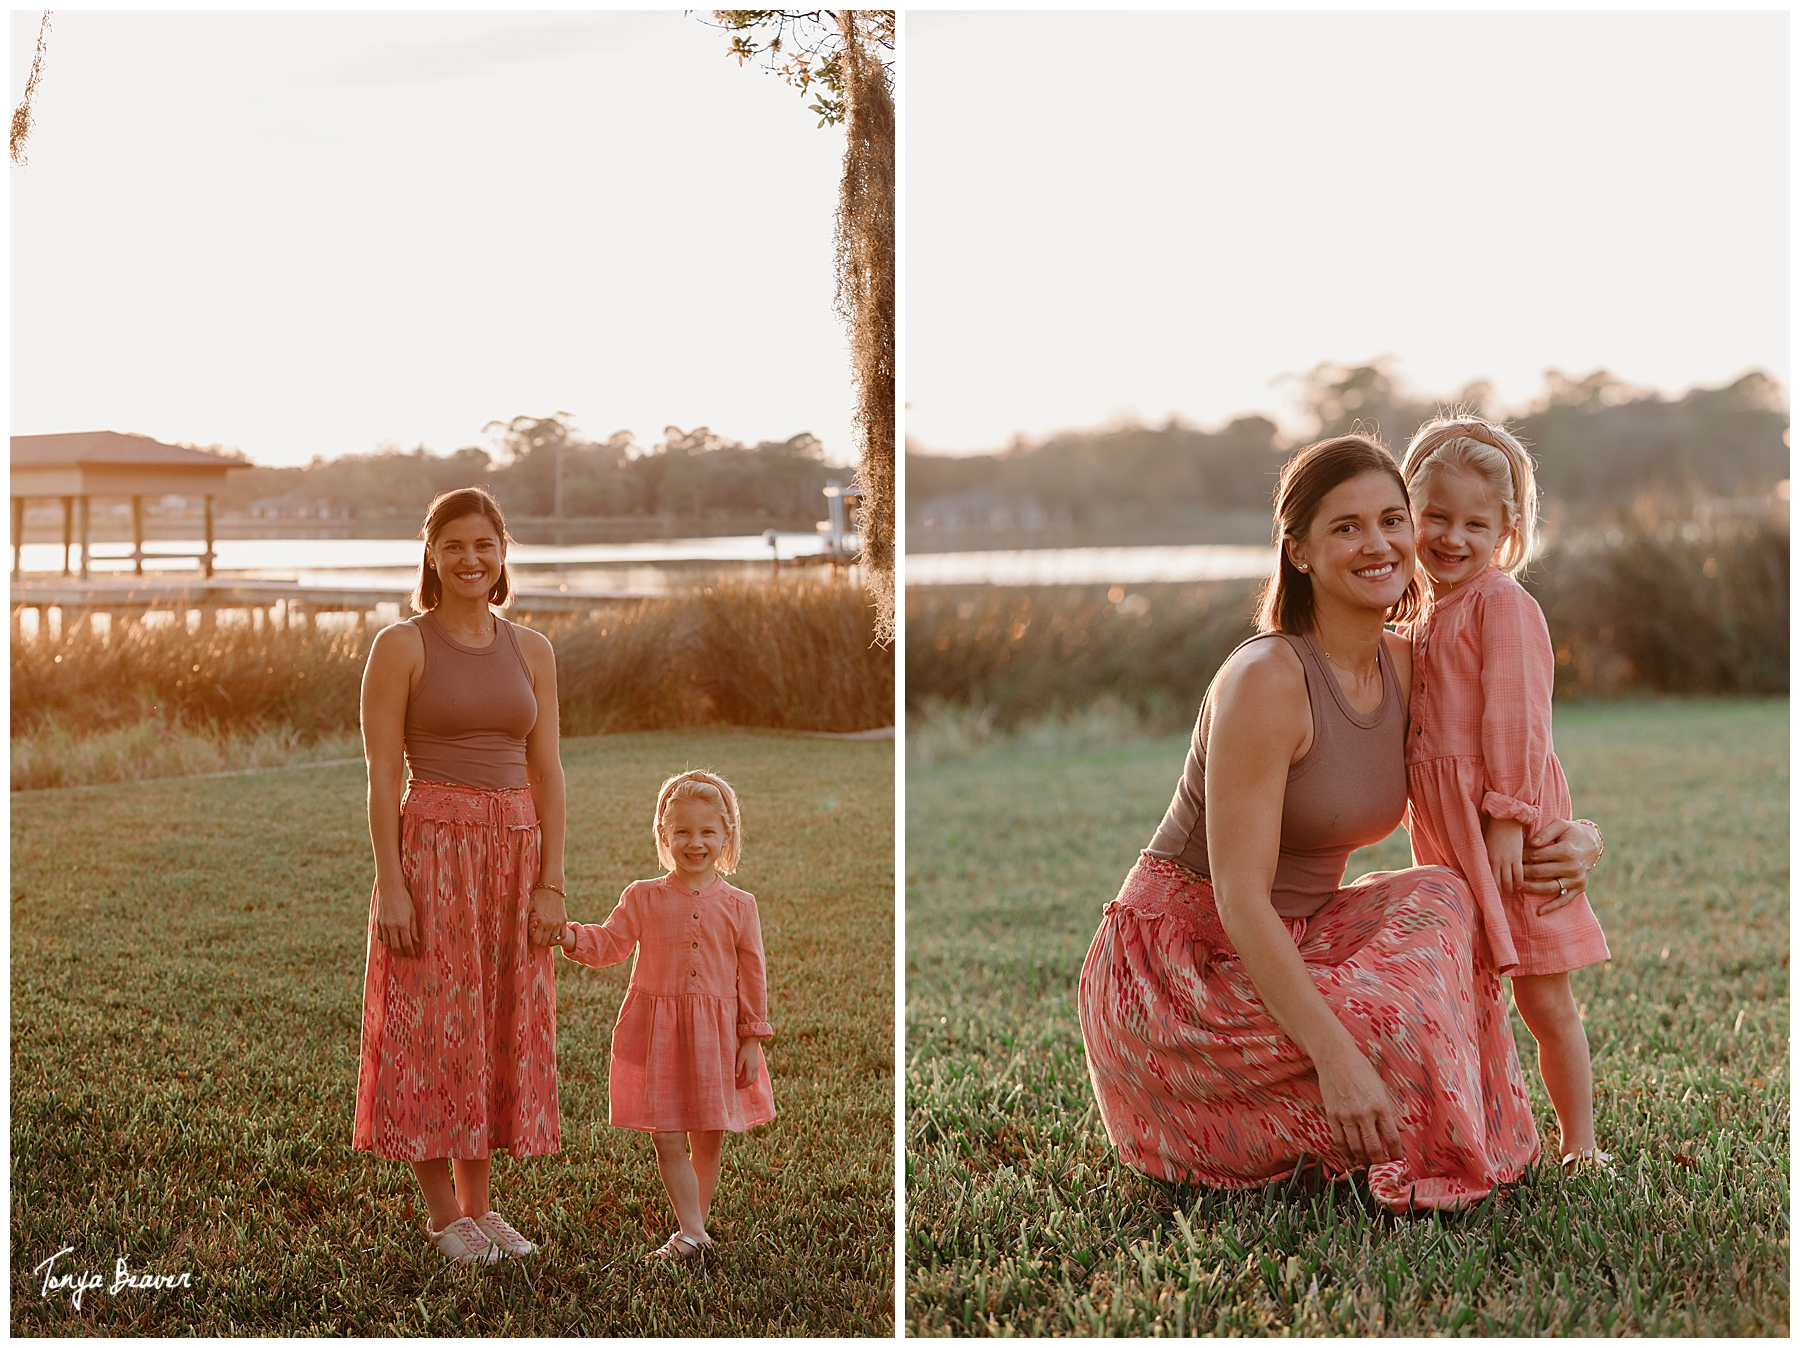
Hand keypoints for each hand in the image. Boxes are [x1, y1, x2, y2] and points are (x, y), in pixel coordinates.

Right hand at [375, 879, 422, 957]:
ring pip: (387, 943)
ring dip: (394, 949)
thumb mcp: (413, 913)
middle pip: (396, 946)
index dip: (411, 952)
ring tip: (400, 950)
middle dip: (403, 953)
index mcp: (403, 924)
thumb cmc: (404, 899)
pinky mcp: (378, 922)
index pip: (407, 943)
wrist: (390, 889)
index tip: (414, 956)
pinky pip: (380, 937)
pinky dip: (386, 942)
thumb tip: (417, 941)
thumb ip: (414, 928)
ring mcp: (383, 925)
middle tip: (408, 955)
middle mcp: (392, 926)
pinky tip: (391, 942)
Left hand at [528, 884, 567, 945]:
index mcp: (541, 921)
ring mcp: (558, 923)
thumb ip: (526, 919)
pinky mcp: (564, 920)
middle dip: (539, 940)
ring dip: (548, 940)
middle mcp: (551, 924)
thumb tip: (522, 929)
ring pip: (554, 941)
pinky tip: (553, 934)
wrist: (552, 887)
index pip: (536, 940)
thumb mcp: (529, 907)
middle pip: (544, 942)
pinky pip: (563, 935)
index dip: (532, 938)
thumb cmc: (538, 896)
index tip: (531, 933)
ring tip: (545, 934)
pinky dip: (558, 937)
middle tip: (537, 934)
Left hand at [735, 1040, 762, 1089]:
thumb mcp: (740, 1058)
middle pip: (752, 1081)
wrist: (752, 1042)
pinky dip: (751, 1078)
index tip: (737, 1086)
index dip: (743, 1085)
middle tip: (739, 1086)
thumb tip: (736, 1077)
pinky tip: (747, 1076)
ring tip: (743, 1083)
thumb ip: (738, 1068)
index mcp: (751, 1067)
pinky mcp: (757, 1064)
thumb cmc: (745, 1050)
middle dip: (746, 1085)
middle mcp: (755, 1068)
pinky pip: (755, 1074)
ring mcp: (757, 1066)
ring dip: (749, 1082)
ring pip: (754, 1078)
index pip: (748, 1080)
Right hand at [1315, 1044, 1402, 1168]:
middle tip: (1382, 1169)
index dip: (1396, 1154)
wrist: (1335, 1057)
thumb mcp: (1382, 1087)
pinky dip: (1344, 1152)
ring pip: (1355, 1148)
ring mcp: (1347, 1115)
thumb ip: (1393, 1110)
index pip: (1392, 1138)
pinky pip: (1338, 1140)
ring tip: (1367, 1165)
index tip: (1398, 1161)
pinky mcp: (1332, 1115)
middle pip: (1374, 1148)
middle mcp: (1365, 1113)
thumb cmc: (1361, 1069)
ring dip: (1362, 1160)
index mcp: (1381, 1106)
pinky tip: (1349, 1156)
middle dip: (1379, 1163)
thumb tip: (1402, 1129)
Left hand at [1483, 815, 1525, 895]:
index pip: (1487, 878)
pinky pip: (1519, 874)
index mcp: (1486, 858)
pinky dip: (1519, 882)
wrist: (1505, 820)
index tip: (1489, 893)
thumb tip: (1482, 867)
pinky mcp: (1517, 857)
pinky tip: (1519, 887)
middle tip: (1500, 897)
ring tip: (1510, 892)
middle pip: (1497, 882)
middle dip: (1499, 891)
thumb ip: (1485, 856)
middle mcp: (1496, 861)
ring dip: (1509, 889)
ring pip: (1508, 881)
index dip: (1488, 887)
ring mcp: (1507, 860)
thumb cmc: (1493, 830)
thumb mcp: (1484, 844)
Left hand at [1520, 818, 1601, 915]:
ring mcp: (1576, 880)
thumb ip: (1546, 833)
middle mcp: (1572, 867)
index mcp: (1566, 851)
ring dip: (1530, 889)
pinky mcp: (1579, 888)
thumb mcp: (1561, 825)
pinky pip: (1564, 900)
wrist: (1594, 843)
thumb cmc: (1572, 832)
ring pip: (1548, 888)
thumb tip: (1532, 843)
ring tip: (1515, 887)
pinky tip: (1539, 912)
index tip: (1511, 857)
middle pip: (1540, 872)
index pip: (1537, 856)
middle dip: (1522, 872)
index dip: (1522, 856)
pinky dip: (1552, 907)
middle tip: (1509, 872)